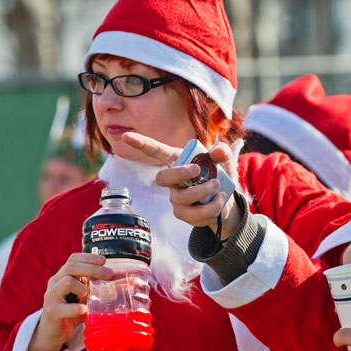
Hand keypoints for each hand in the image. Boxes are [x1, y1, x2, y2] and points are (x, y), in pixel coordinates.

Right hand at [28, 253, 113, 350]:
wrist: (52, 334)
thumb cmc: (71, 312)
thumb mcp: (86, 299)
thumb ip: (99, 290)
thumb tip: (128, 283)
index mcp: (63, 276)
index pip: (73, 259)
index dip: (88, 257)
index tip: (105, 260)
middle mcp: (55, 283)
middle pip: (71, 267)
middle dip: (92, 268)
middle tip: (109, 274)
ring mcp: (51, 297)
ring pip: (66, 282)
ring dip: (82, 288)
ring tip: (89, 297)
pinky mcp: (51, 312)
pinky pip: (62, 307)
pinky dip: (76, 308)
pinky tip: (84, 310)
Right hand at [122, 133, 241, 238]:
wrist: (225, 200)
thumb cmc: (219, 174)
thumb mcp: (224, 160)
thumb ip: (222, 151)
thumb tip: (217, 151)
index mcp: (178, 160)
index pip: (155, 151)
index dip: (141, 144)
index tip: (126, 136)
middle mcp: (173, 180)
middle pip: (163, 177)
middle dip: (179, 173)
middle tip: (198, 170)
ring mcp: (175, 198)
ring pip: (181, 197)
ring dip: (201, 191)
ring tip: (218, 186)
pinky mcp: (183, 214)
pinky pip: (194, 214)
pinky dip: (211, 207)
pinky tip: (220, 200)